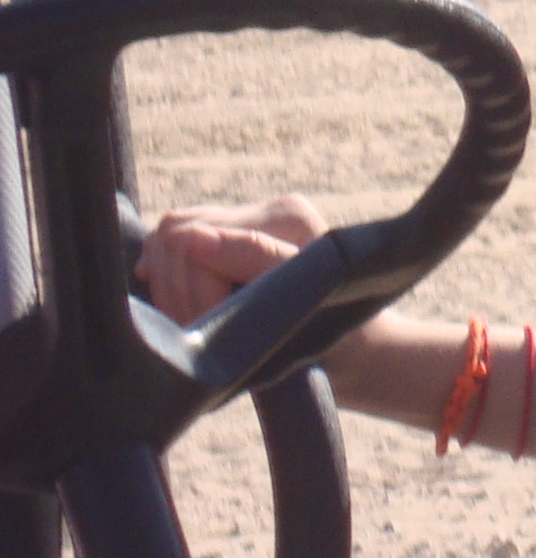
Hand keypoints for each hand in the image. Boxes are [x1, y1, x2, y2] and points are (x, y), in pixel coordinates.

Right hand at [138, 194, 329, 326]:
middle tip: (194, 332)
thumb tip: (190, 239)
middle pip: (174, 236)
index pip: (193, 240)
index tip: (207, 330)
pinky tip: (169, 302)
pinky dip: (162, 277)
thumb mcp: (298, 298)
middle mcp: (264, 210)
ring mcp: (243, 223)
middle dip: (174, 291)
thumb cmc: (331, 326)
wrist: (351, 347)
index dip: (190, 292)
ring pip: (166, 240)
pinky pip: (170, 248)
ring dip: (166, 288)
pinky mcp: (224, 243)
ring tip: (189, 324)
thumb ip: (251, 260)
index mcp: (285, 216)